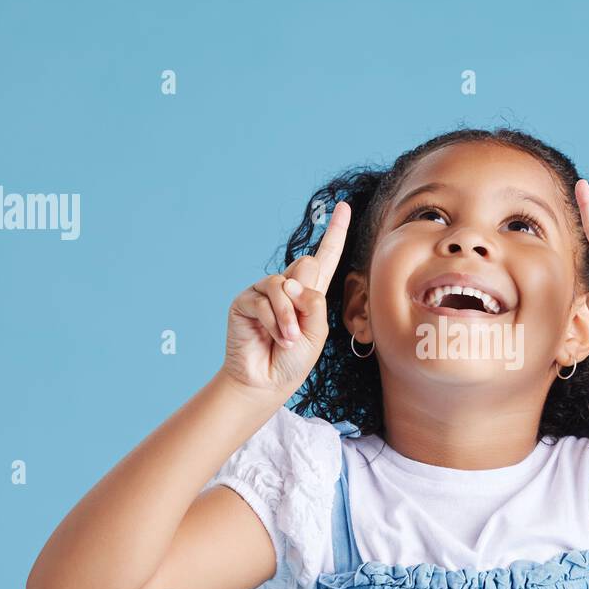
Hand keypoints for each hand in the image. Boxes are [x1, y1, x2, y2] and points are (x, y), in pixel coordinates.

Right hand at [221, 201, 350, 397]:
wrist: (266, 382)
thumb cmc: (294, 360)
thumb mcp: (316, 332)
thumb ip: (312, 302)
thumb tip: (290, 278)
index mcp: (310, 293)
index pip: (325, 257)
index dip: (335, 232)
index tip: (343, 207)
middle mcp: (287, 286)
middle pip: (306, 264)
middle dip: (306, 300)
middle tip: (298, 329)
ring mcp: (264, 292)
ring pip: (285, 283)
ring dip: (289, 316)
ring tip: (288, 339)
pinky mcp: (245, 301)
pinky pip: (265, 300)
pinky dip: (275, 322)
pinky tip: (275, 338)